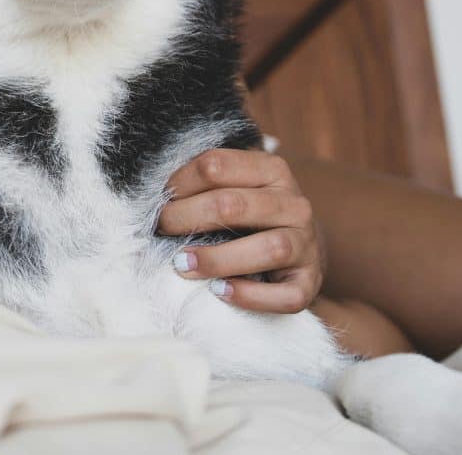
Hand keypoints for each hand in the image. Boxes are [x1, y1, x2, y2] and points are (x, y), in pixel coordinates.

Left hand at [158, 148, 322, 313]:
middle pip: (234, 205)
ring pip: (268, 248)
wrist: (302, 246)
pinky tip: (219, 291)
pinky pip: (285, 295)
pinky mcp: (309, 283)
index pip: (216, 165)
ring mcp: (306, 244)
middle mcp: (294, 204)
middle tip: (161, 229)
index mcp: (272, 170)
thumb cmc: (252, 215)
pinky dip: (250, 296)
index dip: (179, 182)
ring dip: (217, 258)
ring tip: (182, 265)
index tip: (158, 200)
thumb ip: (205, 183)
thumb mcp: (236, 186)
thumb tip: (151, 191)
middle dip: (187, 217)